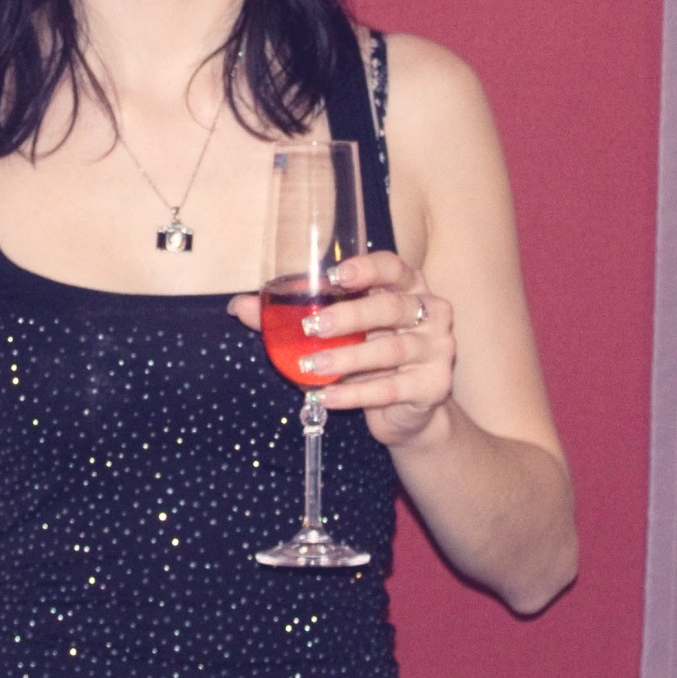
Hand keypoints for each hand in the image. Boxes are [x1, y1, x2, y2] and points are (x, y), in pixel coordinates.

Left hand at [230, 251, 454, 449]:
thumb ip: (291, 317)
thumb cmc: (369, 357)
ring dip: (346, 359)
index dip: (367, 269)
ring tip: (310, 367)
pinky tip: (326, 396)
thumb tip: (239, 306)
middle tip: (311, 326)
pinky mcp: (435, 385)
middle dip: (350, 316)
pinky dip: (354, 393)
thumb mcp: (337, 333)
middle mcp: (430, 311)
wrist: (407, 411)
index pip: (393, 267)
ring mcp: (437, 348)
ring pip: (390, 350)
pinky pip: (390, 388)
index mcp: (408, 287)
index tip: (334, 275)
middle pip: (391, 307)